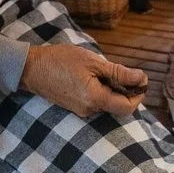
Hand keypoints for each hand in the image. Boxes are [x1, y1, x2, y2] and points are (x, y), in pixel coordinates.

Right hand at [21, 43, 145, 118]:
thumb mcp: (93, 62)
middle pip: (118, 106)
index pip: (127, 107)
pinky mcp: (76, 108)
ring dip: (113, 90)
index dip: (138, 95)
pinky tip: (95, 76)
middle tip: (125, 72)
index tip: (141, 80)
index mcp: (95, 99)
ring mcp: (81, 111)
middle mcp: (89, 110)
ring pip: (107, 104)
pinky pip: (96, 102)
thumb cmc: (61, 61)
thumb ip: (118, 73)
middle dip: (126, 90)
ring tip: (105, 71)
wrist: (32, 68)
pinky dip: (102, 91)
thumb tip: (141, 78)